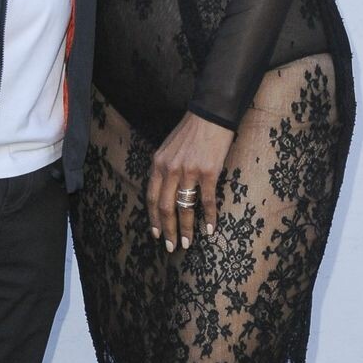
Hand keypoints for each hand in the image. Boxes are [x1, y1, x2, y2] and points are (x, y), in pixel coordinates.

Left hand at [147, 113, 234, 252]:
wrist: (211, 115)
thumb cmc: (191, 131)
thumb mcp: (169, 148)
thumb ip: (164, 168)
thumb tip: (164, 189)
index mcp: (158, 164)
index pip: (151, 197)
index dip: (153, 218)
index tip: (156, 234)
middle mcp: (170, 169)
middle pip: (164, 207)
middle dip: (167, 230)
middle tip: (171, 246)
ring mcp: (189, 172)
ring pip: (183, 207)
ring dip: (185, 228)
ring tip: (187, 243)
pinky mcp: (208, 172)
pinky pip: (207, 200)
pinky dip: (209, 217)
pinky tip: (210, 228)